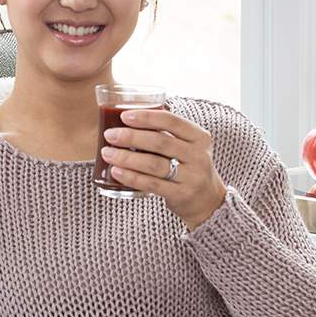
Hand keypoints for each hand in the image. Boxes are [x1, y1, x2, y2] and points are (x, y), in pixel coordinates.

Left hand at [101, 108, 227, 229]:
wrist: (207, 200)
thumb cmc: (189, 167)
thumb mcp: (189, 146)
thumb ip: (167, 134)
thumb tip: (128, 120)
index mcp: (200, 137)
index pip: (172, 121)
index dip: (147, 117)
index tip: (125, 116)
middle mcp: (198, 156)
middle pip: (160, 142)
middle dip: (131, 137)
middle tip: (110, 135)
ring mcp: (191, 177)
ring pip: (154, 164)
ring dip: (127, 158)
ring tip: (108, 153)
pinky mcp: (181, 194)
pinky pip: (151, 184)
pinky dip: (131, 177)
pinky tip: (116, 171)